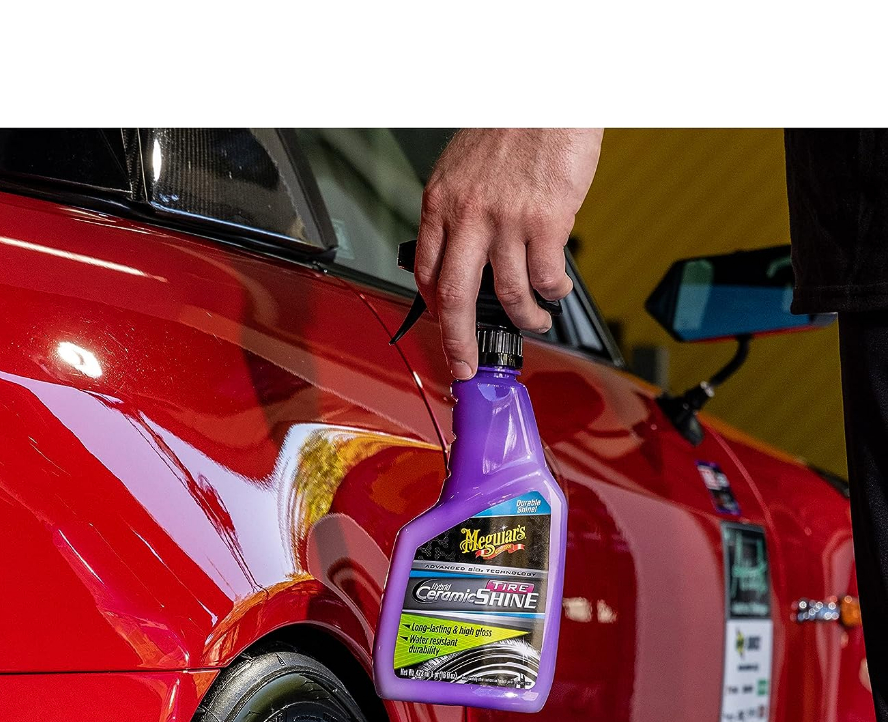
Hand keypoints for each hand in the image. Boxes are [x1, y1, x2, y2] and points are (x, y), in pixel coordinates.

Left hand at [415, 128, 602, 378]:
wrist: (548, 91)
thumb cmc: (510, 124)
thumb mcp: (463, 168)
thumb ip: (458, 212)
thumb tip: (462, 253)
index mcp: (441, 203)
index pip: (426, 272)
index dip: (434, 310)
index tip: (442, 330)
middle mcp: (468, 215)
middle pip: (454, 298)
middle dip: (458, 344)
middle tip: (466, 367)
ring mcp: (506, 221)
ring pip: (507, 295)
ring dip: (524, 319)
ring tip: (535, 322)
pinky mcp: (546, 221)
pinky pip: (546, 278)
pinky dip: (553, 293)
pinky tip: (557, 290)